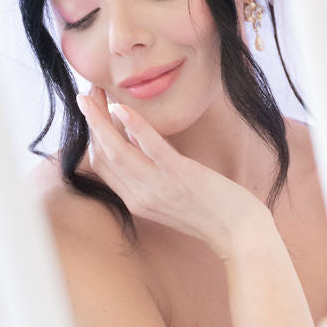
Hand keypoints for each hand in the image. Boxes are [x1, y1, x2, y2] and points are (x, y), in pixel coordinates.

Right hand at [79, 89, 268, 255]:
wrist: (240, 234)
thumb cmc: (213, 211)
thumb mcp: (173, 194)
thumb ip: (151, 172)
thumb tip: (135, 138)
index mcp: (136, 201)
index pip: (102, 165)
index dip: (93, 135)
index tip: (91, 109)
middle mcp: (140, 196)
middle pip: (103, 155)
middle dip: (91, 121)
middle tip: (85, 92)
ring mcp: (158, 187)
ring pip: (117, 151)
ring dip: (100, 120)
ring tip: (90, 93)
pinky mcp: (180, 176)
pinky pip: (151, 150)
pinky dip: (135, 128)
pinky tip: (121, 108)